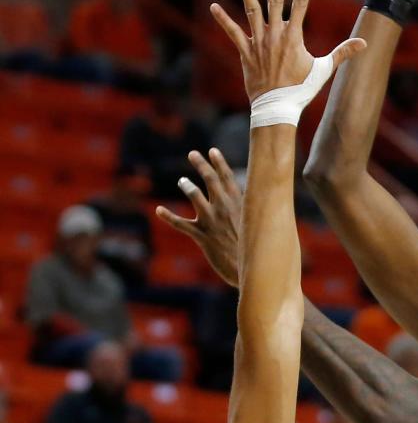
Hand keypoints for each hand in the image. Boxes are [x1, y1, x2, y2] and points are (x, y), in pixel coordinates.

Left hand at [156, 149, 241, 287]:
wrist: (249, 271)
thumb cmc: (253, 251)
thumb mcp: (254, 228)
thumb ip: (248, 214)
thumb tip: (250, 207)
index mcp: (239, 206)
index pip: (228, 178)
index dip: (220, 163)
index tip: (212, 150)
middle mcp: (225, 209)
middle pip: (211, 181)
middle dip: (202, 165)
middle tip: (192, 154)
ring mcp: (213, 222)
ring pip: (195, 196)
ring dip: (187, 186)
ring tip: (182, 181)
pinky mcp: (202, 236)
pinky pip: (182, 224)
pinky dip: (169, 216)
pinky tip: (158, 210)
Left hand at [211, 0, 363, 102]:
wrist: (278, 107)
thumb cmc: (302, 90)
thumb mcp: (324, 70)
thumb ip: (342, 53)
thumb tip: (364, 44)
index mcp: (294, 36)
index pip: (301, 3)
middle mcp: (276, 34)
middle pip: (275, 0)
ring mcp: (259, 42)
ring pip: (252, 11)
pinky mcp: (246, 52)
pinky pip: (232, 33)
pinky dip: (223, 20)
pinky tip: (213, 6)